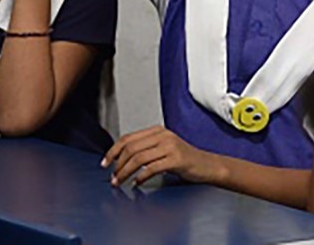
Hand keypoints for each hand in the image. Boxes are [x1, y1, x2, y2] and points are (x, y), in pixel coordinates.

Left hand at [102, 125, 220, 186]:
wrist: (208, 166)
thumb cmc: (185, 160)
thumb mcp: (163, 150)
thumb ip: (146, 150)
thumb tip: (121, 159)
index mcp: (158, 131)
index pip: (128, 138)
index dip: (113, 150)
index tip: (105, 162)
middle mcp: (163, 136)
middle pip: (131, 148)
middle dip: (118, 164)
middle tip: (113, 177)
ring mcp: (170, 146)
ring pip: (139, 158)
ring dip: (125, 172)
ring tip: (120, 181)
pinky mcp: (176, 159)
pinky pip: (152, 167)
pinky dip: (141, 177)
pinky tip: (137, 183)